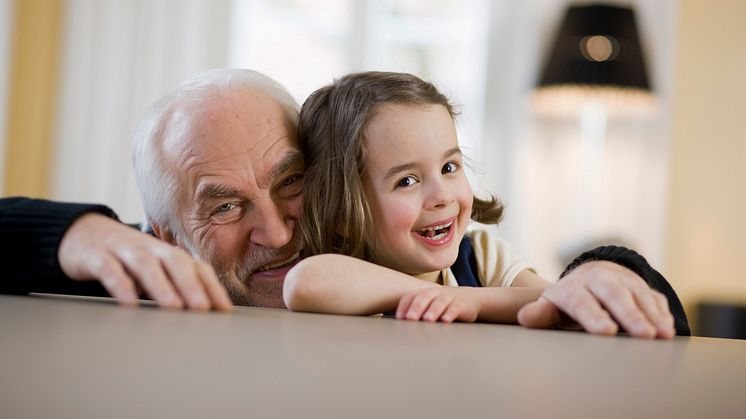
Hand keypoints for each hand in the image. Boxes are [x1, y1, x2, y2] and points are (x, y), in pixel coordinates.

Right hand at [58, 213, 232, 310]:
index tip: (224, 309)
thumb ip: (173, 285)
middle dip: (191, 285)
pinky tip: (130, 303)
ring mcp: (123, 250)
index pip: (195, 267)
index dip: (211, 286)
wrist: (82, 233)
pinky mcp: (96, 256)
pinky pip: (110, 269)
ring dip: (161, 286)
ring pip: (145, 265)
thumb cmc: (126, 258)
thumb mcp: (152, 269)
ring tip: (174, 307)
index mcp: (167, 253)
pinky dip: (121, 285)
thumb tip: (201, 313)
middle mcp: (149, 248)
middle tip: (202, 309)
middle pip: (175, 263)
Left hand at [395, 287, 478, 322]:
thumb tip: (394, 325)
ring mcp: (449, 297)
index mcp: (424, 293)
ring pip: (439, 302)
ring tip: (427, 319)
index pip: (410, 297)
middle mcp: (435, 293)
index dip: (404, 306)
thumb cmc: (443, 304)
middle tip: (410, 319)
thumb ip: (415, 312)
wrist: (470, 298)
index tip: (399, 318)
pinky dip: (450, 313)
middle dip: (416, 308)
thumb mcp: (429, 304)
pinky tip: (446, 320)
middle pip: (424, 297)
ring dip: (433, 311)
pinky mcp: (462, 304)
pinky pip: (455, 308)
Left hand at [517, 261, 674, 338]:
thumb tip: (525, 317)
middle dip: (630, 315)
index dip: (594, 316)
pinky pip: (653, 297)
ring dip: (652, 315)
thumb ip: (541, 314)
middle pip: (614, 295)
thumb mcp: (552, 306)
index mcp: (573, 288)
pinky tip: (667, 327)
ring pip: (638, 295)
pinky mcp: (641, 286)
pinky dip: (661, 311)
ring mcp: (623, 281)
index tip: (606, 331)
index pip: (582, 302)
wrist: (591, 275)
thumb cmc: (568, 300)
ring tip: (662, 335)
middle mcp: (599, 280)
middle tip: (643, 335)